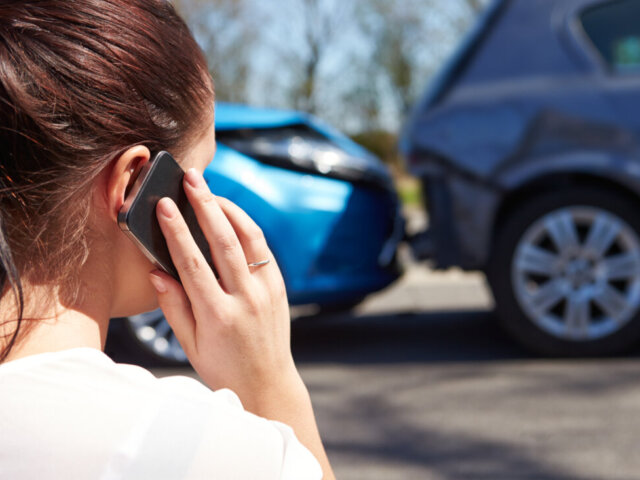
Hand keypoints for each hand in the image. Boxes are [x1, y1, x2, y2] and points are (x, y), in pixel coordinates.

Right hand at [148, 168, 300, 409]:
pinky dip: (246, 227)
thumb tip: (157, 271)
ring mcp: (267, 291)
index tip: (164, 205)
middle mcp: (246, 299)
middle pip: (224, 241)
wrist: (267, 383)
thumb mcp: (190, 345)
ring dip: (228, 209)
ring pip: (249, 238)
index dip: (176, 231)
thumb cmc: (222, 366)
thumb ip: (173, 307)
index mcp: (218, 316)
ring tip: (209, 189)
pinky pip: (262, 249)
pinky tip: (230, 214)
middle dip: (204, 205)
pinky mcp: (279, 287)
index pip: (193, 264)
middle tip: (191, 178)